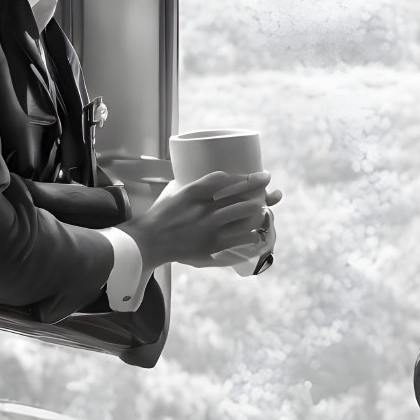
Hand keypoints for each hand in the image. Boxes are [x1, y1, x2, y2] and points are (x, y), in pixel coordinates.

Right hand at [122, 171, 279, 269]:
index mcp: (191, 192)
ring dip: (258, 210)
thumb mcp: (175, 193)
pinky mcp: (213, 244)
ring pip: (245, 215)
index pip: (223, 178)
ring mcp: (209, 227)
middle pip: (240, 195)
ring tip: (262, 208)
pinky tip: (256, 232)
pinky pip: (242, 237)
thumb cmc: (161, 216)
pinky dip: (253, 233)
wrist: (149, 242)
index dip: (244, 177)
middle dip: (260, 190)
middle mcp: (203, 208)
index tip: (257, 175)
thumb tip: (218, 180)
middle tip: (270, 188)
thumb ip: (196, 187)